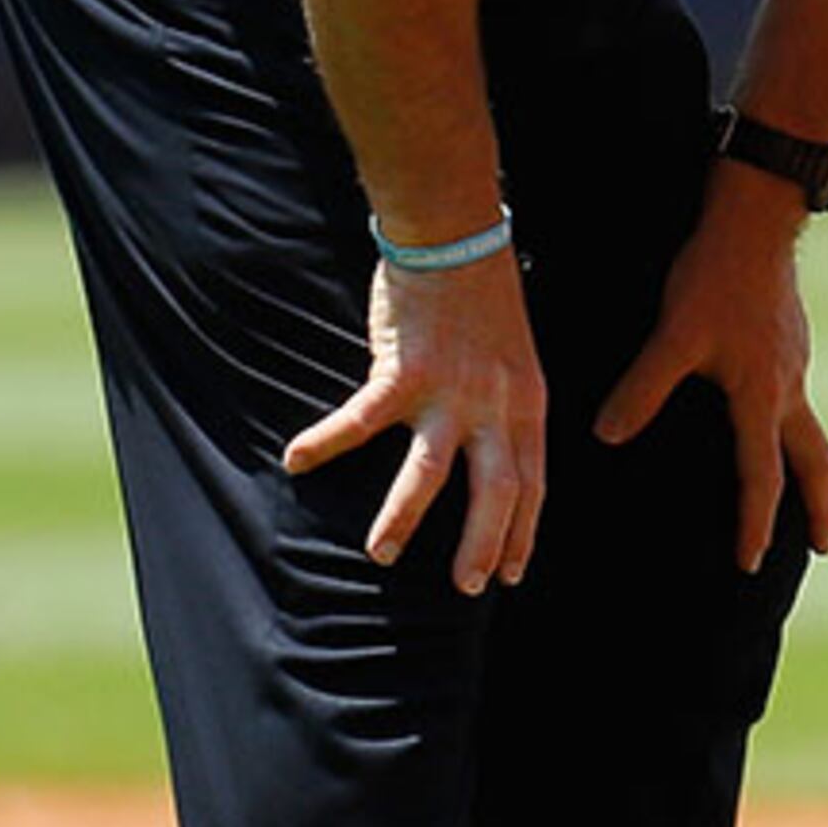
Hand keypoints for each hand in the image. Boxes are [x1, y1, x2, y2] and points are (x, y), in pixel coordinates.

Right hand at [282, 249, 546, 594]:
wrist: (456, 238)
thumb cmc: (483, 297)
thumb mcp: (518, 359)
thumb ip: (508, 407)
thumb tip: (497, 451)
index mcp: (527, 404)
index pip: (532, 483)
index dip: (522, 531)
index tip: (513, 571)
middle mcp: (495, 406)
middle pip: (495, 492)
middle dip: (482, 546)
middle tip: (468, 589)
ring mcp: (449, 392)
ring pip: (429, 474)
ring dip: (403, 520)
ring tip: (381, 555)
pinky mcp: (403, 372)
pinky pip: (359, 420)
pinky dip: (325, 443)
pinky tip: (295, 460)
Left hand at [592, 164, 827, 572]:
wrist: (757, 220)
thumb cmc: (715, 276)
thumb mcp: (673, 336)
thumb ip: (641, 389)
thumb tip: (606, 434)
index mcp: (763, 397)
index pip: (762, 476)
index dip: (755, 523)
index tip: (749, 563)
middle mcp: (789, 388)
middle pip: (816, 462)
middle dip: (821, 507)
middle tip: (825, 546)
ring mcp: (796, 364)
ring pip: (813, 430)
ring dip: (813, 469)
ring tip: (810, 495)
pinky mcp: (792, 342)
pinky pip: (800, 400)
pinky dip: (796, 429)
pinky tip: (775, 422)